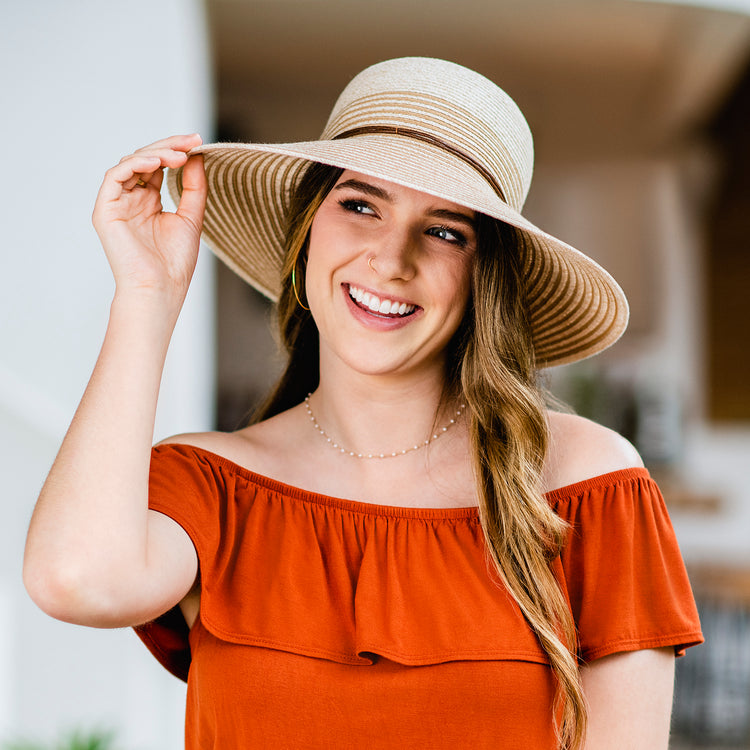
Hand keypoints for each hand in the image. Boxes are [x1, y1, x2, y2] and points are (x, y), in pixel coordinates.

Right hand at [92, 134, 206, 305]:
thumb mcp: (191, 218)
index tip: (198, 142)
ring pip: (131, 163)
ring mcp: (117, 204)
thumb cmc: (174, 263)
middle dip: (169, 146)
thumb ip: (194, 187)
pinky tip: (157, 163)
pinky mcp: (105, 210)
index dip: (177, 151)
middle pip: (145, 160)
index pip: (159, 166)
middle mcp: (131, 200)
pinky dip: (136, 164)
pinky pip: (116, 176)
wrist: (159, 289)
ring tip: (180, 155)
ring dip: (156, 154)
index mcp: (148, 202)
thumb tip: (197, 156)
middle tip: (192, 140)